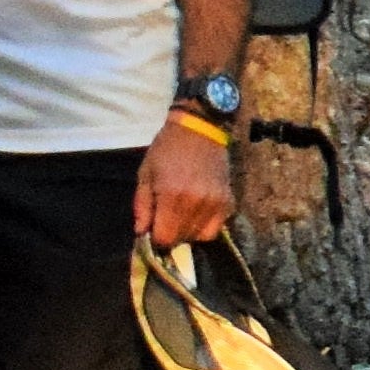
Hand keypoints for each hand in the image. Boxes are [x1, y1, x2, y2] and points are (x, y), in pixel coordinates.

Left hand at [136, 118, 239, 252]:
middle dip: (171, 235)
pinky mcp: (228, 202)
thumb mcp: (145, 174)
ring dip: (187, 232)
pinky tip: (197, 213)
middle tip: (166, 220)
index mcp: (171, 195)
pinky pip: (215, 229)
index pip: (164, 238)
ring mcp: (214, 203)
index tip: (153, 228)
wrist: (199, 129)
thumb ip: (142, 206)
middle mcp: (195, 203)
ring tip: (181, 216)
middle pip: (181, 239)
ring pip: (199, 237)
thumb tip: (141, 232)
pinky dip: (204, 227)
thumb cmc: (166, 150)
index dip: (156, 238)